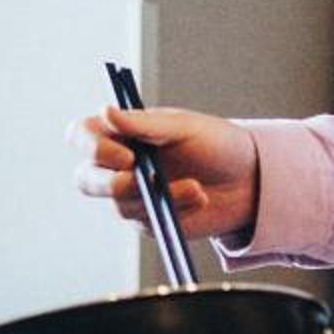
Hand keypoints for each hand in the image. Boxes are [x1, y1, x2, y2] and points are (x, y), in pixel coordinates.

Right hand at [72, 104, 258, 239]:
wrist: (250, 181)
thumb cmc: (216, 143)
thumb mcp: (183, 127)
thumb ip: (143, 124)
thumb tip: (105, 110)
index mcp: (122, 133)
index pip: (83, 136)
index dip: (93, 148)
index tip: (126, 156)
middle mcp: (119, 165)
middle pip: (86, 179)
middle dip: (113, 184)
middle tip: (147, 182)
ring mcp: (131, 197)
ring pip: (120, 205)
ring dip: (158, 197)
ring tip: (196, 188)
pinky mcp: (148, 222)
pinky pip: (146, 223)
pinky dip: (174, 211)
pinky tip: (199, 200)